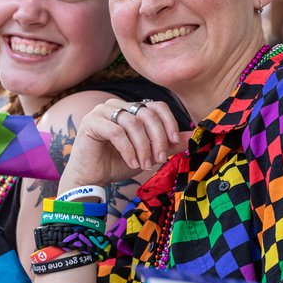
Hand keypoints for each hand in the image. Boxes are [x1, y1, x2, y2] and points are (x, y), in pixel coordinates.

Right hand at [61, 98, 188, 188]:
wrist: (91, 178)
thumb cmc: (117, 164)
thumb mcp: (148, 154)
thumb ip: (167, 144)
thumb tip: (192, 138)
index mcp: (130, 108)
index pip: (156, 106)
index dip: (168, 122)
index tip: (175, 142)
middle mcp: (115, 105)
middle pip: (146, 114)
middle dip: (157, 139)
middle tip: (160, 159)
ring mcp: (101, 111)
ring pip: (132, 123)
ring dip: (143, 147)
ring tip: (144, 165)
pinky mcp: (91, 122)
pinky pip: (116, 132)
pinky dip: (128, 149)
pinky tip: (132, 163)